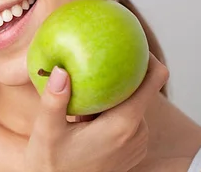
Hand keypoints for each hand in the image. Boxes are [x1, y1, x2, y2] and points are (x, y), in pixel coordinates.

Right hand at [24, 53, 168, 171]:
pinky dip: (112, 109)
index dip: (149, 56)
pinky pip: (129, 118)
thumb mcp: (46, 132)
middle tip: (92, 64)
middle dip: (119, 75)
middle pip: (141, 89)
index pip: (154, 80)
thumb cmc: (51, 166)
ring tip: (83, 100)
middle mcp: (137, 133)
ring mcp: (137, 143)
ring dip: (112, 95)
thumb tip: (60, 70)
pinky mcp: (132, 149)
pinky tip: (86, 115)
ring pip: (132, 104)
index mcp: (123, 125)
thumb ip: (54, 101)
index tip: (130, 42)